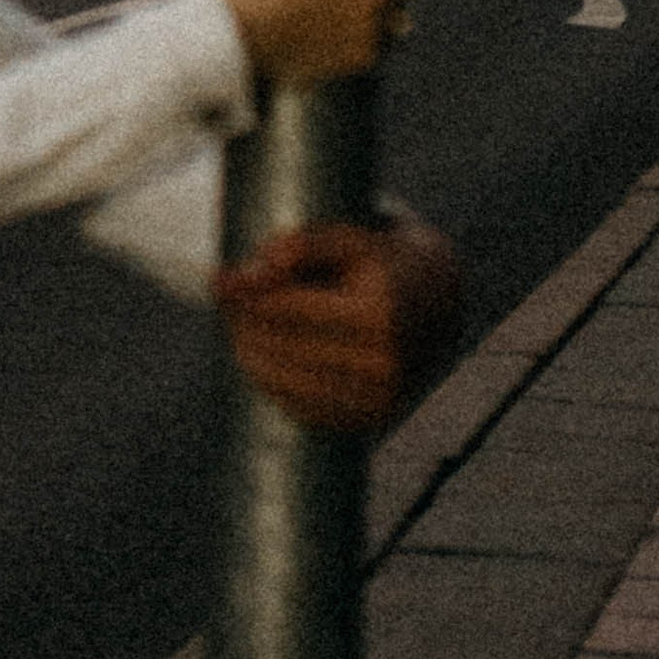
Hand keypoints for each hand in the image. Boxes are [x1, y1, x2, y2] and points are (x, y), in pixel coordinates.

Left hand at [216, 212, 463, 431]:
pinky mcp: (371, 420)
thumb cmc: (382, 260)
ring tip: (237, 328)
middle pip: (283, 346)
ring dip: (251, 355)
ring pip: (287, 382)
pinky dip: (273, 385)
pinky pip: (304, 409)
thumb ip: (296, 248)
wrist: (439, 300)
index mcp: (380, 315)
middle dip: (243, 322)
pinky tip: (259, 359)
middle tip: (224, 300)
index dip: (246, 293)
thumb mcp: (347, 238)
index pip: (288, 309)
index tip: (218, 279)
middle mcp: (385, 363)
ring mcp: (379, 398)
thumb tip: (243, 276)